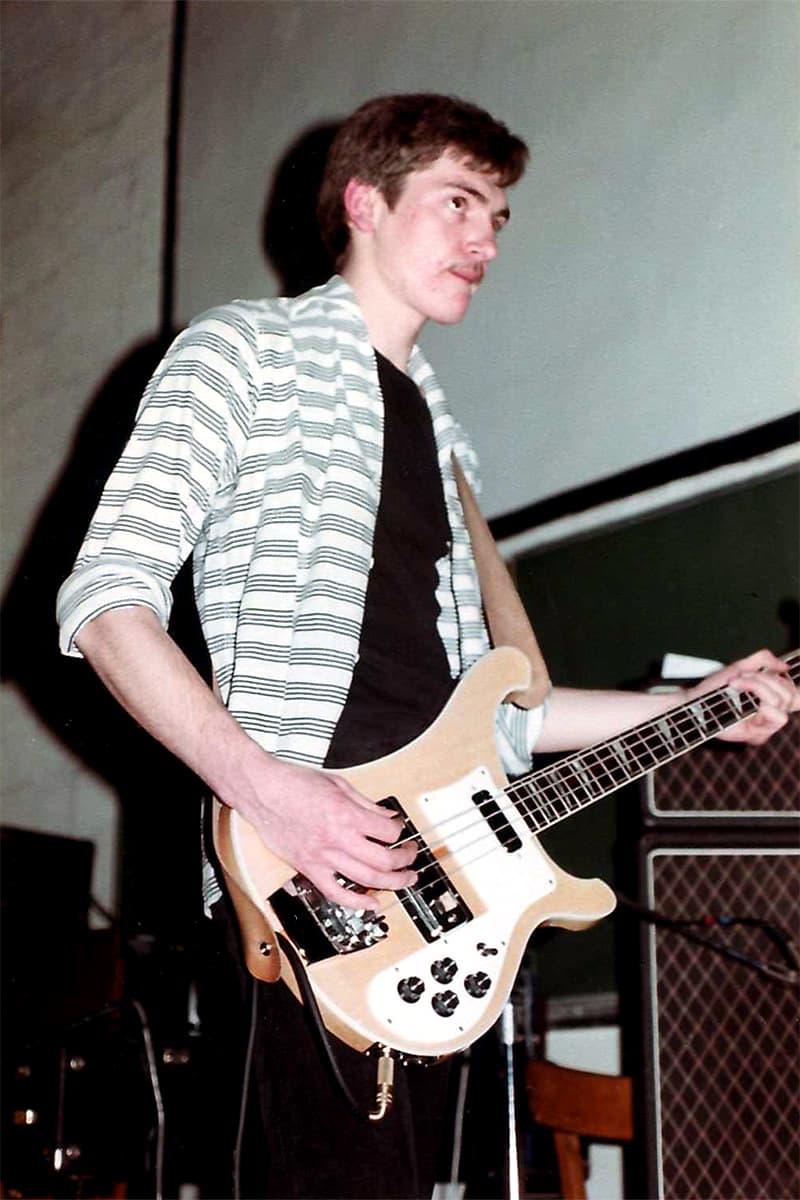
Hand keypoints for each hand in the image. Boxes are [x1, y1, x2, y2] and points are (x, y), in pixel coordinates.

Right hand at [228, 751, 418, 907]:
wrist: (262, 789)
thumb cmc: (293, 782)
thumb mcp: (338, 783)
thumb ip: (364, 803)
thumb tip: (385, 816)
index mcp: (346, 814)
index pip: (389, 832)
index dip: (401, 831)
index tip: (400, 830)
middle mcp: (337, 838)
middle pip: (384, 860)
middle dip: (405, 861)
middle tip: (411, 857)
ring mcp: (322, 856)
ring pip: (366, 880)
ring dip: (391, 883)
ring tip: (403, 880)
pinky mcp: (308, 867)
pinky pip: (335, 893)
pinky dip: (356, 902)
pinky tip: (370, 903)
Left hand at [685, 649, 798, 745]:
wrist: (696, 700)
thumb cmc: (715, 688)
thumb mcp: (740, 667)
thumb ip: (763, 661)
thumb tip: (785, 665)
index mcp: (770, 699)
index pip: (796, 698)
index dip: (797, 691)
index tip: (783, 674)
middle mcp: (771, 714)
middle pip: (789, 693)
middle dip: (764, 678)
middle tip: (742, 676)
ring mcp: (765, 726)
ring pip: (781, 701)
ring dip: (758, 685)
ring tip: (737, 683)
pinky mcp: (758, 734)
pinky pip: (776, 716)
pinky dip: (760, 697)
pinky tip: (741, 694)